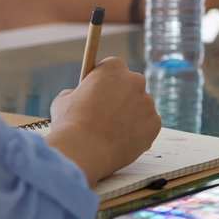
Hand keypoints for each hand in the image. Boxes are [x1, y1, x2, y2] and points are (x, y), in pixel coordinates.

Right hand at [45, 57, 159, 185]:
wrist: (84, 150)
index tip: (97, 93)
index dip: (103, 82)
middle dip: (119, 99)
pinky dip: (136, 134)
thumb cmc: (70, 124)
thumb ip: (75, 93)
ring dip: (128, 117)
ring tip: (108, 133)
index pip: (113, 69)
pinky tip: (119, 142)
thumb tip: (76, 95)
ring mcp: (148, 102)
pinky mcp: (155, 123)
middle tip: (104, 116)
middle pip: (130, 87)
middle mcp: (135, 80)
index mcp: (113, 68)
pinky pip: (146, 126)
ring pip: (139, 108)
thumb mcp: (63, 101)